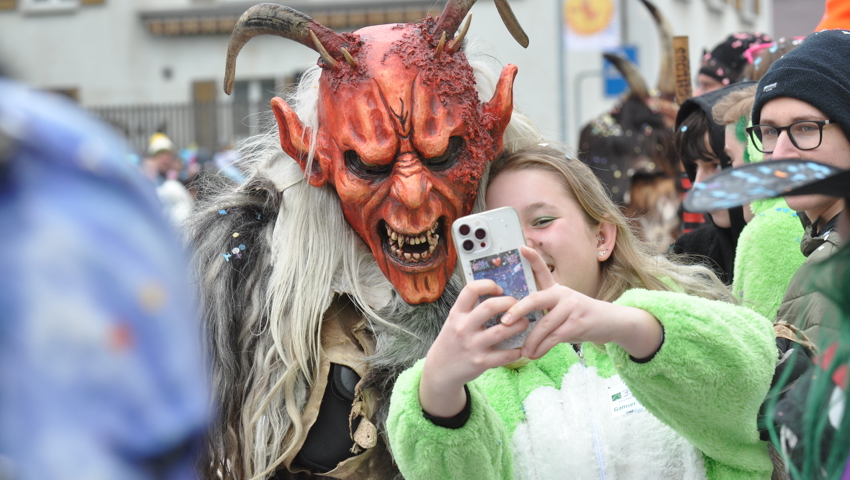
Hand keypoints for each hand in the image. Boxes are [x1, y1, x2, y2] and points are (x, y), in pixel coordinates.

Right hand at [419, 280, 529, 417]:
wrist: (440, 370)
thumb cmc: (452, 341)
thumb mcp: (454, 321)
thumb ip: (470, 309)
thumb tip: (499, 295)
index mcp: (457, 313)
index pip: (471, 289)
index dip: (489, 285)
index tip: (500, 290)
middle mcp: (463, 327)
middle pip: (490, 307)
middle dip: (510, 303)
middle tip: (518, 306)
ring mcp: (472, 345)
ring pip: (503, 330)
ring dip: (520, 325)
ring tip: (525, 323)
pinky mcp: (481, 362)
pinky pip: (505, 355)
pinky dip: (517, 351)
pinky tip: (520, 348)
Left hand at [501, 246, 662, 359]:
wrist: (613, 323)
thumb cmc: (581, 318)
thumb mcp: (564, 309)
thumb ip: (546, 313)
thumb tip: (519, 326)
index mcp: (557, 289)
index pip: (543, 271)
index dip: (533, 259)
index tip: (522, 247)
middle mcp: (563, 295)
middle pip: (536, 300)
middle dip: (518, 311)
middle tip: (504, 322)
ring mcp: (571, 308)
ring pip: (544, 326)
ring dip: (531, 341)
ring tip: (523, 351)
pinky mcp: (577, 324)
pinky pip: (553, 337)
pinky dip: (541, 348)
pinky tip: (534, 354)